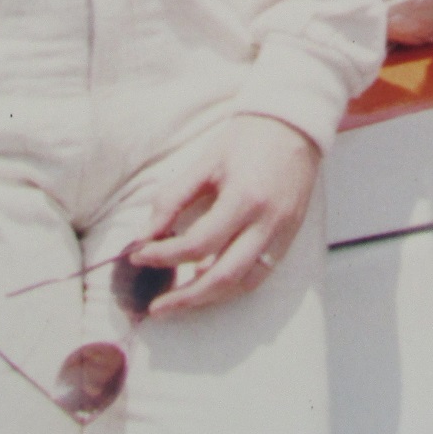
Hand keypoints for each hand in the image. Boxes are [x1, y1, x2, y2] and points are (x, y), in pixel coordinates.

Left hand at [127, 115, 318, 315]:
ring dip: (210, 299)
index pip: (198, 244)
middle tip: (156, 308)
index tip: (138, 255)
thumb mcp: (204, 162)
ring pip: (244, 284)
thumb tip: (146, 235)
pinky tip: (210, 286)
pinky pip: (261, 275)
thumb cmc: (246, 138)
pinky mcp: (290, 237)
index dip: (164, 255)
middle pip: (223, 277)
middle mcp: (267, 223)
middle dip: (185, 298)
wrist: (294, 125)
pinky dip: (234, 286)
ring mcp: (282, 234)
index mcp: (244, 199)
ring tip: (179, 303)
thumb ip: (173, 198)